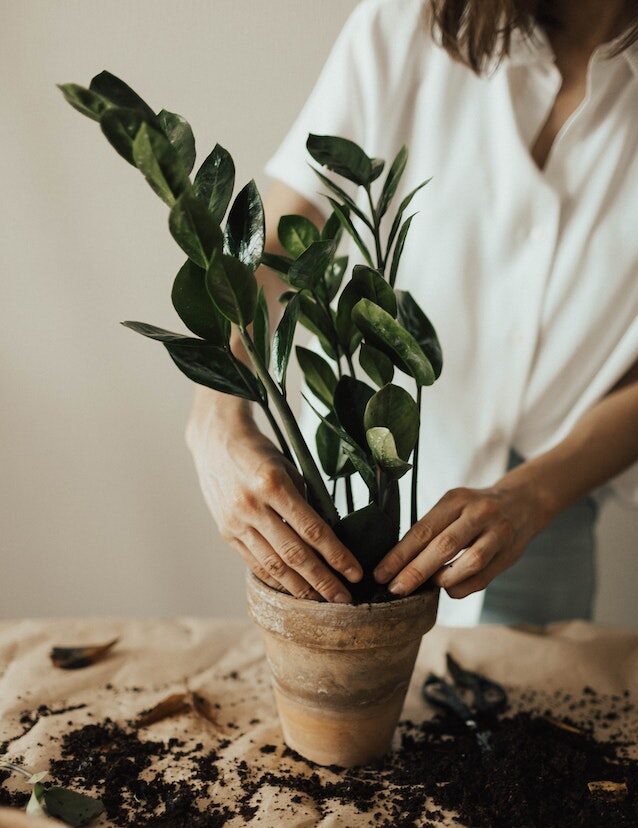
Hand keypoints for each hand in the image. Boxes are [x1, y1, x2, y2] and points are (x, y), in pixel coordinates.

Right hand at [187, 394, 361, 601]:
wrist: (215, 441)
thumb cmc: (261, 452)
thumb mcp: (289, 468)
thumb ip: (305, 502)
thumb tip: (328, 538)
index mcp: (273, 484)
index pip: (312, 529)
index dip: (336, 555)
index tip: (355, 572)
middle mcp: (252, 506)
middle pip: (294, 554)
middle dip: (322, 581)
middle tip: (344, 600)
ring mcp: (235, 522)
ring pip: (273, 566)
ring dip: (300, 588)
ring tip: (321, 602)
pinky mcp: (225, 532)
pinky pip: (254, 563)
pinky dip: (275, 579)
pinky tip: (292, 590)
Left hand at [373, 482, 550, 598]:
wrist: (523, 502)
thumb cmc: (475, 509)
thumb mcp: (453, 506)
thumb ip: (432, 529)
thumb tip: (399, 562)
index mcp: (456, 499)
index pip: (422, 529)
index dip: (399, 554)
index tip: (380, 573)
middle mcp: (478, 513)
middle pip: (443, 546)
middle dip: (415, 571)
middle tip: (394, 589)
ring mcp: (497, 533)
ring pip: (468, 563)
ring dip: (442, 579)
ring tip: (426, 587)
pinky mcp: (509, 553)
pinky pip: (482, 578)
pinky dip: (461, 587)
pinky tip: (448, 588)